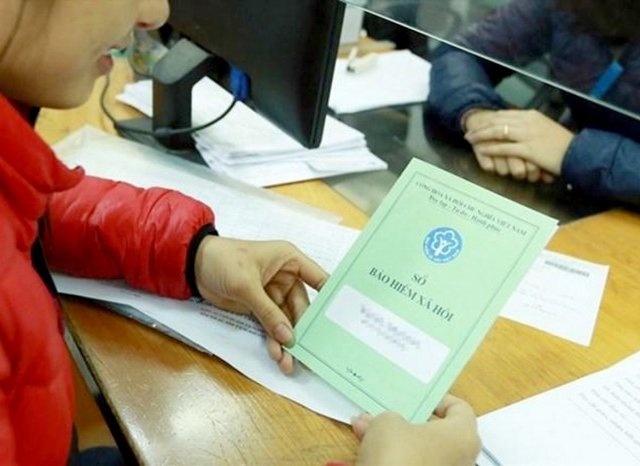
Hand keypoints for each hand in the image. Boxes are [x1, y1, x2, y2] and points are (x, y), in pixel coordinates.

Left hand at [194, 237, 327, 373]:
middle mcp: (286, 277)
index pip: (318, 278)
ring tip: (289, 363)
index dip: (331, 296)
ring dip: (287, 340)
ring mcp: (273, 293)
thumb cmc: (223, 261)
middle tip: (308, 352)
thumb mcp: (246, 285)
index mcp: (289, 260)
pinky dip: (274, 340)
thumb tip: (288, 337)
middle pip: (302, 307)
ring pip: (287, 320)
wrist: (193, 266)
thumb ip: (268, 311)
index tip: (342, 318)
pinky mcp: (259, 307)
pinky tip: (277, 355)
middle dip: (302, 330)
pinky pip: (272, 325)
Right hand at [352, 395, 479, 465]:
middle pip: (438, 434)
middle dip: (408, 423)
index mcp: (463, 436)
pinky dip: (397, 460)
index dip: (438, 400)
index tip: (419, 398)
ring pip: (422, 453)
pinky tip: (370, 454)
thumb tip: (380, 422)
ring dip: (397, 442)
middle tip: (387, 414)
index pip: (460, 409)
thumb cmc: (397, 455)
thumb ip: (387, 417)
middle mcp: (463, 460)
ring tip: (368, 431)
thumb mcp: (386, 422)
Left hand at [464, 109, 573, 176]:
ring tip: (470, 140)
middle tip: (468, 132)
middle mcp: (528, 121)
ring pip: (497, 132)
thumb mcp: (544, 129)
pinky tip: (481, 150)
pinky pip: (504, 148)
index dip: (489, 119)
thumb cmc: (561, 145)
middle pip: (497, 121)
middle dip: (481, 126)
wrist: (577, 153)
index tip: (479, 124)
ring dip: (481, 135)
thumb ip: (530, 127)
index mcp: (531, 115)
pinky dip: (491, 148)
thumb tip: (517, 129)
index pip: (504, 114)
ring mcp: (527, 134)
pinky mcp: (528, 149)